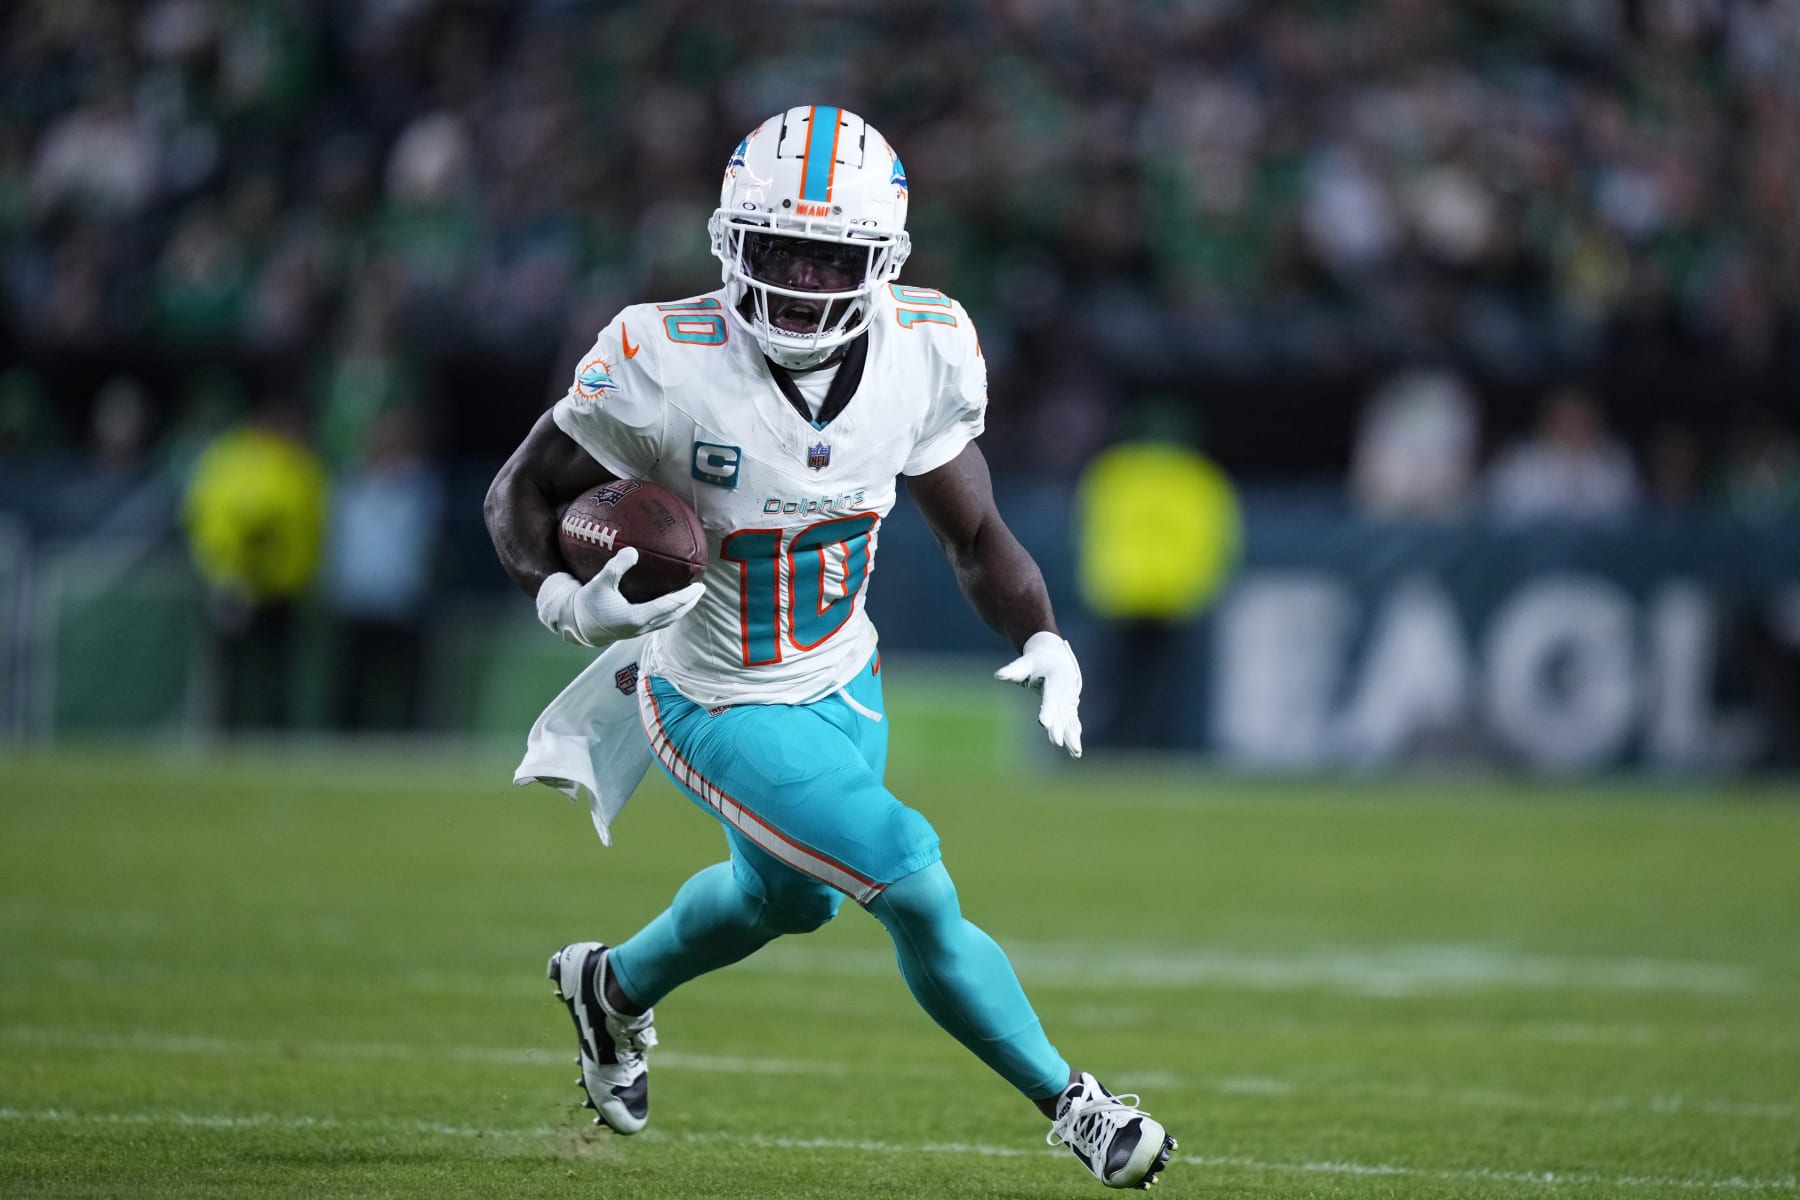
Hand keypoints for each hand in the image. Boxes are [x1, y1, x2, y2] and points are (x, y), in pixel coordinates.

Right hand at [536, 548, 704, 647]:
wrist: (575, 625)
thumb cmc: (587, 603)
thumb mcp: (600, 582)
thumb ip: (617, 566)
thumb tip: (633, 551)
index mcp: (636, 617)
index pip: (668, 607)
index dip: (685, 597)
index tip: (700, 587)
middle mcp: (641, 627)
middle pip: (673, 616)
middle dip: (689, 604)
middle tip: (701, 589)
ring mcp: (638, 631)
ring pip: (667, 621)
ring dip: (681, 610)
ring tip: (691, 597)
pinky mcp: (634, 631)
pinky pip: (659, 622)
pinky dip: (670, 613)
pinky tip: (671, 604)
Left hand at [995, 631, 1082, 757]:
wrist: (1055, 654)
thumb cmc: (1036, 660)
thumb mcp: (1024, 662)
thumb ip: (1012, 670)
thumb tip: (998, 675)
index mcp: (1056, 679)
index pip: (1050, 698)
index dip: (1047, 711)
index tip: (1044, 724)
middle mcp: (1066, 690)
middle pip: (1061, 712)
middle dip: (1059, 728)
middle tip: (1056, 743)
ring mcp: (1070, 698)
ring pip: (1070, 719)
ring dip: (1072, 736)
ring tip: (1075, 753)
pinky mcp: (1070, 705)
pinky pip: (1073, 721)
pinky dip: (1074, 734)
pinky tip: (1075, 751)